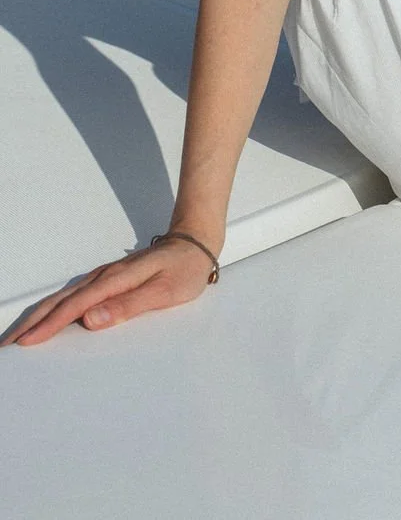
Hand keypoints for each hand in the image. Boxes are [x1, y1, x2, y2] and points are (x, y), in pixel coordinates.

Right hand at [1, 237, 214, 347]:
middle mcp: (103, 278)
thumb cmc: (183, 269)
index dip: (49, 326)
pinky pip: (72, 297)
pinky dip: (53, 311)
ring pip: (62, 299)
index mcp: (115, 280)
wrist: (194, 243)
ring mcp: (102, 278)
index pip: (74, 306)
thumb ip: (128, 306)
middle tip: (8, 346)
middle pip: (59, 302)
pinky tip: (46, 322)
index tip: (27, 344)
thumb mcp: (164, 292)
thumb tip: (91, 320)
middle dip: (31, 323)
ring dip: (38, 317)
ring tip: (18, 338)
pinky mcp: (105, 282)